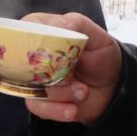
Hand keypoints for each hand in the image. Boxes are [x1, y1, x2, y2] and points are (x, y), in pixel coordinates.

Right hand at [19, 12, 121, 126]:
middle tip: (73, 77)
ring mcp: (35, 79)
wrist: (113, 86)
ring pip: (33, 87)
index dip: (33, 41)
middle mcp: (35, 56)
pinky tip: (73, 109)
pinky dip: (57, 110)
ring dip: (61, 94)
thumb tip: (55, 24)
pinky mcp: (40, 100)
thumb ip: (78, 25)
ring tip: (82, 92)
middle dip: (52, 74)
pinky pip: (37, 107)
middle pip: (24, 63)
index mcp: (44, 32)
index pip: (23, 30)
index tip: (51, 51)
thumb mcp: (98, 37)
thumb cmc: (102, 56)